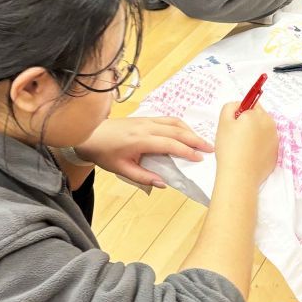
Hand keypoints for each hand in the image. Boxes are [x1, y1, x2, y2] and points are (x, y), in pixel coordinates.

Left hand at [76, 116, 213, 189]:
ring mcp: (146, 120)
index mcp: (140, 140)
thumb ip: (143, 177)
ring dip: (190, 130)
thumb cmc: (104, 153)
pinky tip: (186, 133)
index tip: (199, 159)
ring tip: (201, 141)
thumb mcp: (122, 170)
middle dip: (195, 139)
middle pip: (177, 130)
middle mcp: (146, 126)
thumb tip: (163, 183)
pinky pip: (167, 119)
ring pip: (174, 122)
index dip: (186, 151)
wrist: (90, 135)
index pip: (170, 144)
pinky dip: (180, 125)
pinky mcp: (145, 118)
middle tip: (210, 148)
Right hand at [213, 103, 278, 187]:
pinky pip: (265, 146)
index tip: (234, 123)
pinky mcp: (275, 155)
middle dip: (248, 123)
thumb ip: (231, 107)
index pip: (252, 104)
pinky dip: (258, 148)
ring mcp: (275, 141)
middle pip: (258, 118)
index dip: (241, 112)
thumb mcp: (224, 122)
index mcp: (259, 115)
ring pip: (262, 132)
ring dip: (253, 135)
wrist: (239, 176)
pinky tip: (247, 156)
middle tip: (234, 136)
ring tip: (241, 148)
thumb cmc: (230, 149)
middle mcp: (271, 126)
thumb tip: (238, 105)